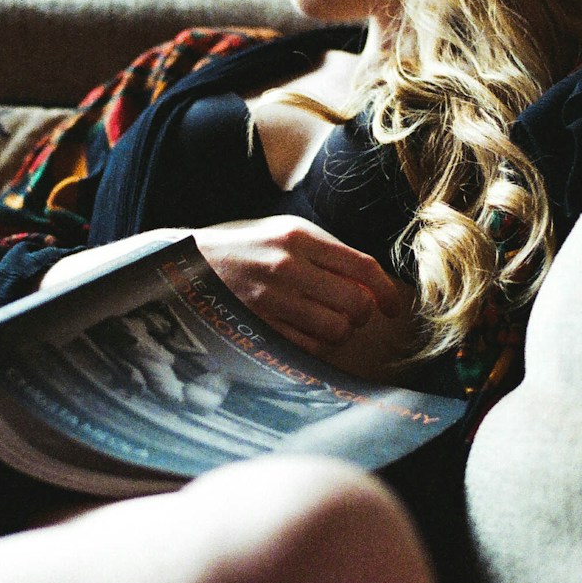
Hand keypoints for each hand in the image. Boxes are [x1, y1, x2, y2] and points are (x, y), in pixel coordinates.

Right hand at [192, 216, 406, 356]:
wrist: (188, 268)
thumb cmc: (247, 251)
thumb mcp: (284, 236)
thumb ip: (327, 255)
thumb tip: (372, 287)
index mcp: (298, 237)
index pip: (363, 266)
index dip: (387, 291)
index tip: (393, 307)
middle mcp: (286, 266)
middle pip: (355, 303)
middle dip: (363, 315)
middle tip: (353, 315)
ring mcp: (271, 299)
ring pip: (336, 329)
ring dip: (340, 332)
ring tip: (328, 324)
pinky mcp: (259, 326)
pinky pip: (310, 347)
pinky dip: (317, 345)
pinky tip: (307, 334)